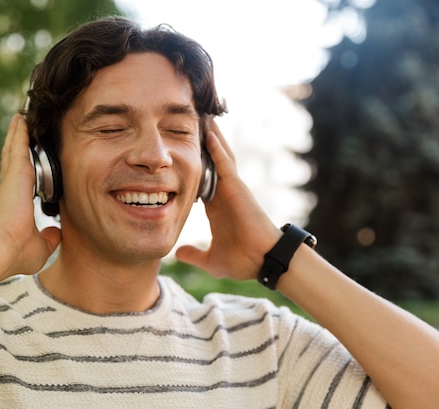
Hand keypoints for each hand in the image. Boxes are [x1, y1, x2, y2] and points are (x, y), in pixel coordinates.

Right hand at [0, 114, 60, 275]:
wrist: (1, 247)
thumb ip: (49, 239)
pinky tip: (21, 119)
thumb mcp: (40, 247)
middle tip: (20, 131)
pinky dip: (20, 132)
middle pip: (16, 161)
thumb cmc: (16, 252)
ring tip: (20, 119)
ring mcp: (13, 178)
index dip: (24, 172)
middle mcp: (14, 189)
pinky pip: (19, 144)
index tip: (28, 164)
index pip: (22, 183)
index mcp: (18, 205)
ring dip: (18, 134)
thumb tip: (56, 234)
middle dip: (19, 146)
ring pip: (15, 149)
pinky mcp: (16, 171)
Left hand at [176, 119, 279, 279]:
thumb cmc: (243, 261)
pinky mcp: (238, 187)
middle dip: (200, 146)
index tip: (175, 154)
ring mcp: (231, 189)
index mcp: (215, 207)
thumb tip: (177, 252)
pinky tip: (210, 133)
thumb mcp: (211, 259)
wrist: (263, 261)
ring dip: (210, 138)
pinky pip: (225, 164)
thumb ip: (194, 255)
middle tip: (188, 125)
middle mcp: (222, 194)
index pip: (198, 181)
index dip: (188, 167)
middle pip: (209, 163)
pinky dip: (217, 148)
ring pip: (218, 157)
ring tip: (200, 117)